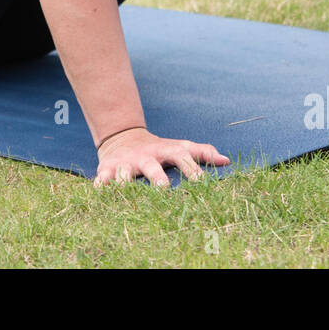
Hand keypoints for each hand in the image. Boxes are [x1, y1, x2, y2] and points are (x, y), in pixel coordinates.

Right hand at [94, 128, 229, 187]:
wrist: (123, 138)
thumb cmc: (158, 150)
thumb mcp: (178, 147)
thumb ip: (202, 153)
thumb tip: (227, 161)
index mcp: (165, 152)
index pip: (182, 157)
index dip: (193, 168)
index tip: (202, 183)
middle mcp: (145, 157)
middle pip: (153, 168)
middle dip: (157, 179)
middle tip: (163, 191)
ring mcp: (125, 163)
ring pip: (124, 175)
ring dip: (125, 183)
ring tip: (126, 192)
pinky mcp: (106, 170)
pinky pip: (102, 180)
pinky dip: (101, 186)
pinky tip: (101, 192)